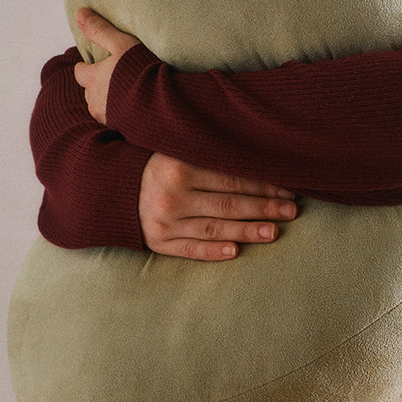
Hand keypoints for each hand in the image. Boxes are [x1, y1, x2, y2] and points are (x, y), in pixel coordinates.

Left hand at [73, 8, 140, 125]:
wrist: (159, 106)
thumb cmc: (140, 72)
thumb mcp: (122, 44)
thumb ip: (100, 30)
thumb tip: (79, 12)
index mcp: (92, 78)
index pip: (80, 72)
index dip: (86, 67)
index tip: (94, 64)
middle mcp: (94, 100)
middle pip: (89, 92)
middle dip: (97, 86)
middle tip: (113, 79)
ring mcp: (106, 117)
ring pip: (100, 107)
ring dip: (108, 101)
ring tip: (125, 96)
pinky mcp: (120, 129)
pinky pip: (115, 120)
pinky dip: (120, 114)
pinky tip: (134, 109)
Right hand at [138, 152, 298, 260]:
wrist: (110, 187)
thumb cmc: (155, 165)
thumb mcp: (176, 150)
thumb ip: (209, 154)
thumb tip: (257, 157)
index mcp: (179, 166)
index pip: (231, 178)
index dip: (263, 185)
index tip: (288, 189)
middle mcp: (172, 195)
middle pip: (228, 204)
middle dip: (264, 208)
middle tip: (291, 211)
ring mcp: (164, 221)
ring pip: (214, 228)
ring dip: (247, 231)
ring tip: (274, 232)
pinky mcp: (156, 242)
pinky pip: (190, 249)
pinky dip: (213, 251)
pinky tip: (236, 251)